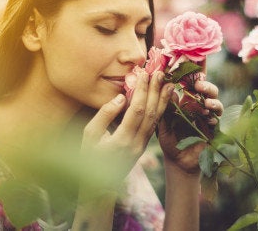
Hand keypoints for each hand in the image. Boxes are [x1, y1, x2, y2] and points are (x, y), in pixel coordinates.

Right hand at [81, 71, 173, 185]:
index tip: (144, 74)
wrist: (98, 185)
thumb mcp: (89, 135)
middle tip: (160, 73)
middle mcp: (136, 144)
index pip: (136, 111)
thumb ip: (104, 115)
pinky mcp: (144, 146)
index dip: (142, 91)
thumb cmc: (89, 156)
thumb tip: (120, 97)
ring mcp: (142, 146)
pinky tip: (164, 100)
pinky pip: (154, 126)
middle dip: (155, 91)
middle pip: (150, 113)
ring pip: (156, 120)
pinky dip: (160, 111)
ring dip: (163, 100)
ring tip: (168, 84)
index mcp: (121, 140)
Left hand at [157, 80, 222, 174]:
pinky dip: (214, 118)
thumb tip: (170, 91)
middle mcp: (199, 107)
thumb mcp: (163, 126)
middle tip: (199, 86)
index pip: (192, 85)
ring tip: (207, 104)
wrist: (179, 162)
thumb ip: (165, 110)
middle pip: (208, 90)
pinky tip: (209, 121)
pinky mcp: (213, 130)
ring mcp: (207, 118)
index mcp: (186, 102)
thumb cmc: (170, 142)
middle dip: (206, 86)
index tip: (192, 70)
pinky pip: (217, 120)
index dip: (195, 76)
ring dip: (213, 101)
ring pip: (216, 103)